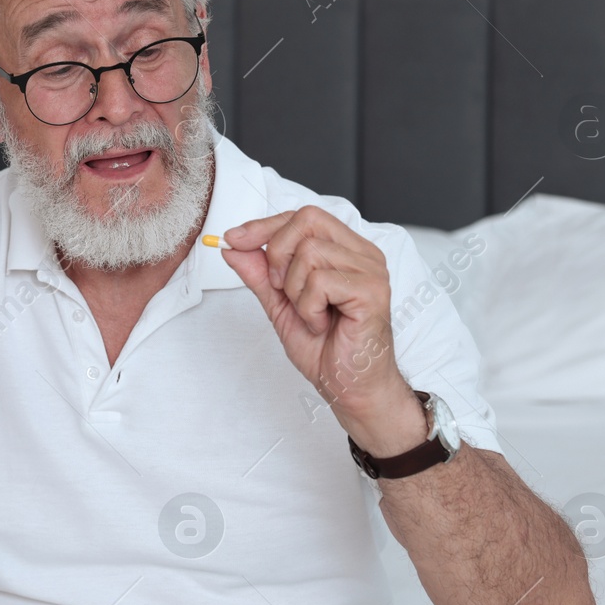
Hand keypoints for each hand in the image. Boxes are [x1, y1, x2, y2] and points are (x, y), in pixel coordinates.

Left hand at [219, 207, 416, 445]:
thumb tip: (233, 246)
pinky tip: (322, 325)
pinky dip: (309, 308)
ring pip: (309, 252)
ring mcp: (371, 270)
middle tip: (284, 292)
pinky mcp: (372, 290)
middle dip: (278, 255)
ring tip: (311, 316)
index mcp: (344, 249)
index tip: (233, 240)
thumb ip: (260, 273)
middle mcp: (362, 253)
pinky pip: (320, 282)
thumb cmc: (325, 349)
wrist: (350, 388)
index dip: (264, 225)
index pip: (302, 216)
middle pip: (306, 220)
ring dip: (295, 292)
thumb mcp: (280, 305)